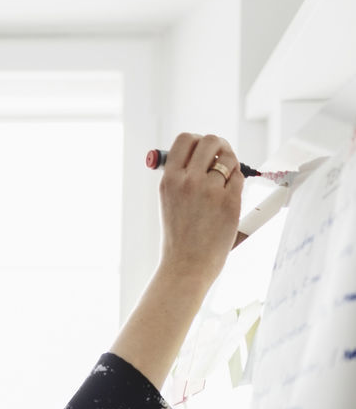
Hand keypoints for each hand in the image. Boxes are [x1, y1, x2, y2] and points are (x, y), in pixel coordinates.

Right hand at [157, 131, 243, 287]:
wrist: (185, 268)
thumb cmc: (178, 239)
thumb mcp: (169, 203)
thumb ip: (180, 178)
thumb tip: (201, 155)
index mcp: (169, 180)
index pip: (185, 140)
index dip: (197, 140)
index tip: (203, 151)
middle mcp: (188, 181)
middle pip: (210, 141)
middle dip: (218, 146)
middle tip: (221, 158)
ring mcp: (209, 191)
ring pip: (228, 158)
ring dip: (230, 164)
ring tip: (225, 182)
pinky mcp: (229, 202)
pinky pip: (239, 178)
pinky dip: (236, 184)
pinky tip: (229, 199)